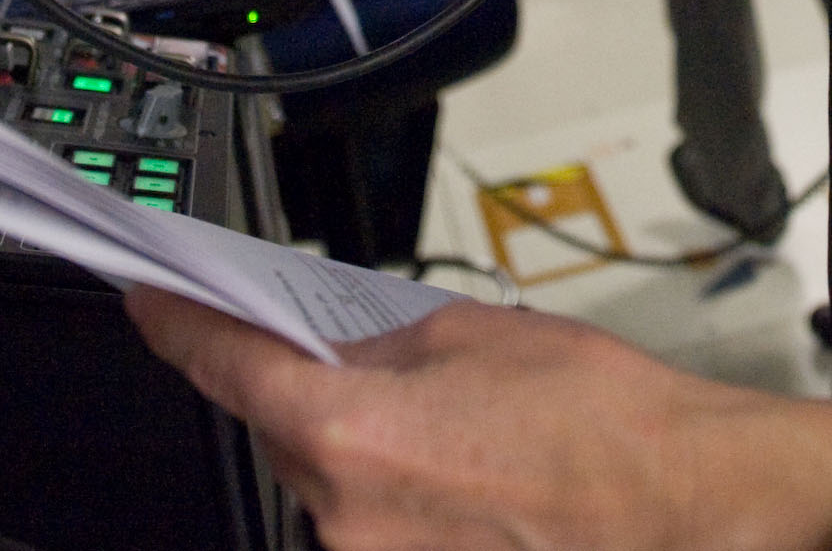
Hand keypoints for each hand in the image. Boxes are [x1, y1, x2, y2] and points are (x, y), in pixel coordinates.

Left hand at [126, 286, 831, 550]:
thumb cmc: (602, 420)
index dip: (177, 324)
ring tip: (459, 429)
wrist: (682, 502)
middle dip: (312, 391)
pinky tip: (463, 472)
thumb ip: (371, 341)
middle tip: (380, 364)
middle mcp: (342, 515)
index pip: (222, 364)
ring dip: (366, 449)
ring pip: (329, 485)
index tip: (150, 302)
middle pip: (281, 432)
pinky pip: (370, 528)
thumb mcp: (468, 332)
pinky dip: (399, 494)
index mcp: (347, 430)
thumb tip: (321, 344)